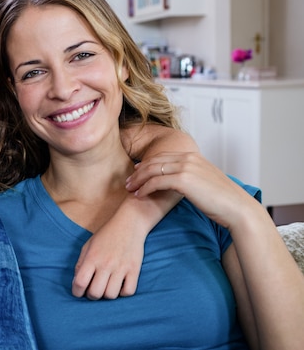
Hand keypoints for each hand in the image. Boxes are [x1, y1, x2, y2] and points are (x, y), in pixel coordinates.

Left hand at [72, 212, 143, 299]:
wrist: (129, 223)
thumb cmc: (106, 235)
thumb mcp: (88, 245)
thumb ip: (80, 264)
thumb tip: (77, 283)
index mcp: (92, 257)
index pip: (80, 282)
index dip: (76, 292)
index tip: (78, 292)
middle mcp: (106, 264)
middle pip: (95, 293)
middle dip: (91, 295)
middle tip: (93, 289)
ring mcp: (121, 267)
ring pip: (111, 295)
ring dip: (107, 294)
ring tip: (107, 286)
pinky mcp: (135, 270)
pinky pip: (128, 292)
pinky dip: (123, 293)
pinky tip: (120, 285)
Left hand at [126, 151, 262, 228]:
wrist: (237, 208)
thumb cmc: (223, 201)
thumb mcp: (205, 182)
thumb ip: (191, 177)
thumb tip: (179, 183)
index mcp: (194, 156)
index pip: (163, 156)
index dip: (147, 163)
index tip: (136, 171)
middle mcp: (189, 158)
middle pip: (154, 161)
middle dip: (138, 171)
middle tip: (127, 182)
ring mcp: (186, 167)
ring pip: (152, 170)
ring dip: (138, 180)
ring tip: (129, 189)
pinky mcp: (184, 179)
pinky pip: (156, 181)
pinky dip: (145, 188)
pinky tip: (139, 195)